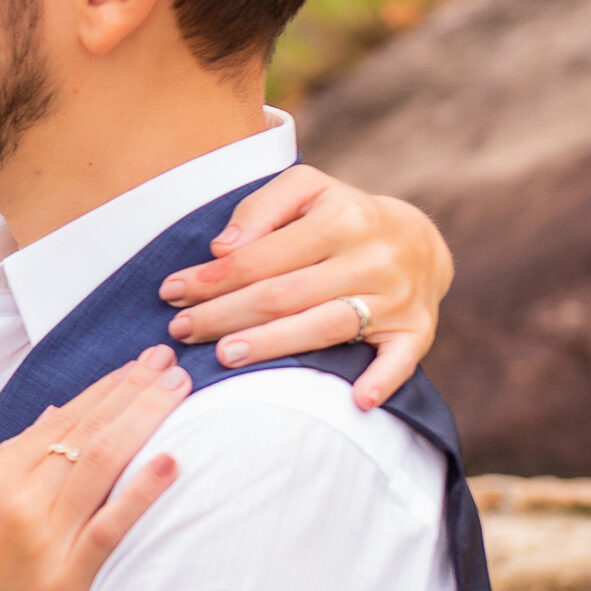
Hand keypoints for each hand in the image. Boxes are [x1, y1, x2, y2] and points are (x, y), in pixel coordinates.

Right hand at [0, 348, 183, 590]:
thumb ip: (6, 464)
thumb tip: (52, 419)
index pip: (59, 420)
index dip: (105, 390)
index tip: (140, 367)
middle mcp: (16, 500)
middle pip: (86, 431)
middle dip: (132, 390)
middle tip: (170, 363)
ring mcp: (42, 538)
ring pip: (102, 463)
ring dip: (144, 420)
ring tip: (179, 391)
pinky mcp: (65, 579)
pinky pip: (110, 526)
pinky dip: (141, 492)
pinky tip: (170, 463)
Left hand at [157, 164, 451, 409]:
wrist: (419, 240)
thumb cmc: (342, 216)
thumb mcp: (306, 191)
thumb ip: (261, 208)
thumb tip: (221, 248)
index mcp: (341, 218)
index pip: (261, 257)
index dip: (211, 278)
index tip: (171, 293)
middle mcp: (371, 258)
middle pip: (283, 295)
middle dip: (224, 314)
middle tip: (181, 331)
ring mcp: (396, 297)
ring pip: (324, 328)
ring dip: (271, 345)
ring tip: (223, 356)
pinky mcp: (417, 331)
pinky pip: (401, 360)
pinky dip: (382, 381)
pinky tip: (357, 400)